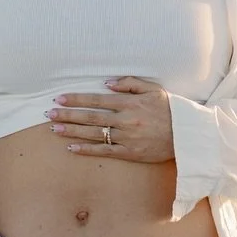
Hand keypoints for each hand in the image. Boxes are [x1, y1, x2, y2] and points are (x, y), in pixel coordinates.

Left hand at [47, 77, 174, 162]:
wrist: (187, 135)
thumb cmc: (170, 110)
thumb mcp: (153, 90)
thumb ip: (130, 84)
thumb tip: (107, 83)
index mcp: (129, 103)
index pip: (96, 100)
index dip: (76, 99)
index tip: (60, 98)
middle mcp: (124, 120)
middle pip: (90, 117)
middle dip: (68, 115)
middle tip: (49, 114)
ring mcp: (126, 137)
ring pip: (93, 134)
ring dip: (72, 131)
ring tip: (54, 129)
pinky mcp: (129, 153)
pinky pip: (104, 151)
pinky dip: (87, 150)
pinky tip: (72, 148)